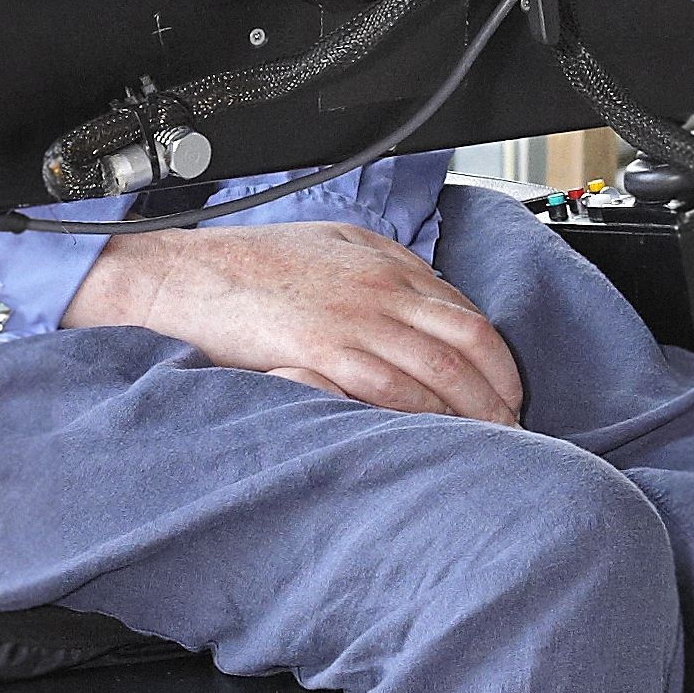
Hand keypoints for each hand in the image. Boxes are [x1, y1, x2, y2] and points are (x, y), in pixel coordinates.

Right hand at [61, 219, 524, 421]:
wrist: (182, 277)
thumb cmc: (243, 266)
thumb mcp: (325, 247)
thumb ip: (378, 269)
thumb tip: (419, 300)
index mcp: (384, 261)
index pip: (465, 311)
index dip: (495, 358)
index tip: (504, 390)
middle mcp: (381, 287)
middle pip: (469, 343)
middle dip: (500, 391)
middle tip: (511, 427)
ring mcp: (357, 319)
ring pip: (443, 371)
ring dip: (474, 413)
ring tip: (487, 446)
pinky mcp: (328, 350)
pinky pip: (396, 391)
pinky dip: (427, 418)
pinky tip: (438, 443)